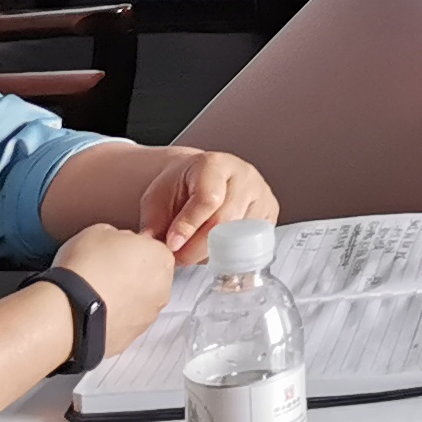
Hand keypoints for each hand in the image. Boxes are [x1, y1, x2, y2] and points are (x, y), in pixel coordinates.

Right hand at [56, 220, 182, 336]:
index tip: (114, 253)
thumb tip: (120, 244)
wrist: (69, 311)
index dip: (131, 250)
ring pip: (140, 302)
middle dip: (132, 275)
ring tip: (96, 295)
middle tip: (104, 273)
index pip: (153, 249)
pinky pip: (125, 322)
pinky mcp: (132, 337)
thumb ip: (120, 236)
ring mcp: (149, 316)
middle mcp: (163, 288)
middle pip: (150, 276)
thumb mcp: (100, 231)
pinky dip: (114, 317)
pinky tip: (94, 312)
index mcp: (162, 257)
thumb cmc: (86, 267)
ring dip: (124, 298)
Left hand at [136, 149, 278, 258]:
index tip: (172, 244)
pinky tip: (215, 249)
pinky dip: (232, 253)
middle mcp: (244, 175)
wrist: (198, 179)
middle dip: (197, 246)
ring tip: (193, 252)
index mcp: (215, 164)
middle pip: (226, 220)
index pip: (208, 199)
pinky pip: (254, 242)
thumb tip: (152, 246)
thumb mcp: (157, 198)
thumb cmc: (179, 188)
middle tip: (178, 258)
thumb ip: (154, 221)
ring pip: (241, 235)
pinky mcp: (270, 211)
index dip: (188, 225)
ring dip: (213, 252)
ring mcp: (261, 193)